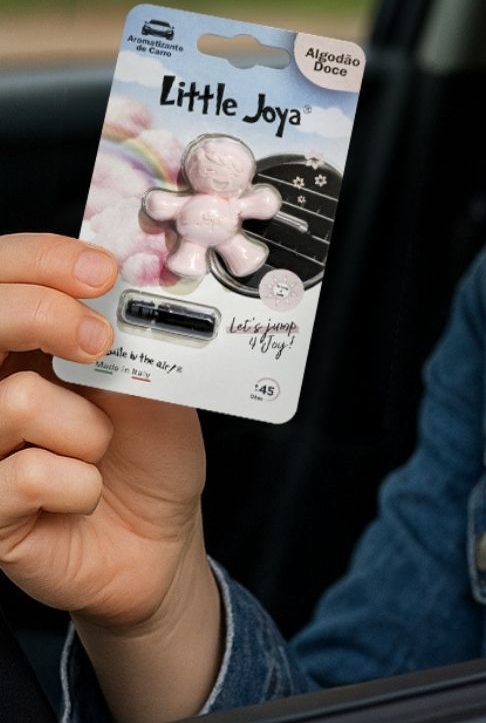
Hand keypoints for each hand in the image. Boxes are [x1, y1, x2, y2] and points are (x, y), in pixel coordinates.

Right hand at [0, 234, 207, 631]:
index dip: (38, 260)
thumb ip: (128, 331)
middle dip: (43, 316)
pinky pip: (27, 475)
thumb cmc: (148, 449)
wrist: (160, 537)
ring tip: (100, 447)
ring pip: (13, 401)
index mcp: (22, 344)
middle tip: (100, 343)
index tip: (101, 272)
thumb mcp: (150, 377)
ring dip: (87, 426)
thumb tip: (128, 280)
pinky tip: (83, 494)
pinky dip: (79, 483)